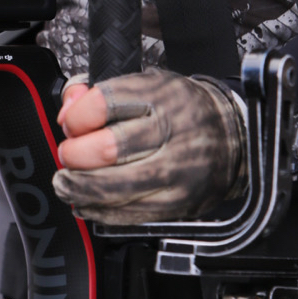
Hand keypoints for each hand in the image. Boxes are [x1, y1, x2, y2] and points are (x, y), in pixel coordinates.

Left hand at [53, 67, 246, 224]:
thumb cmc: (181, 110)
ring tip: (66, 182)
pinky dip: (98, 210)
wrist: (231, 137)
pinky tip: (87, 202)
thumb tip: (67, 112)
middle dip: (75, 155)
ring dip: (79, 187)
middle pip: (107, 148)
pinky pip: (128, 213)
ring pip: (114, 187)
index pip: (102, 104)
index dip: (76, 118)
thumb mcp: (146, 85)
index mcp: (159, 95)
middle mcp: (170, 131)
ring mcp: (176, 169)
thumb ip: (98, 94)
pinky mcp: (177, 202)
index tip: (70, 125)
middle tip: (68, 155)